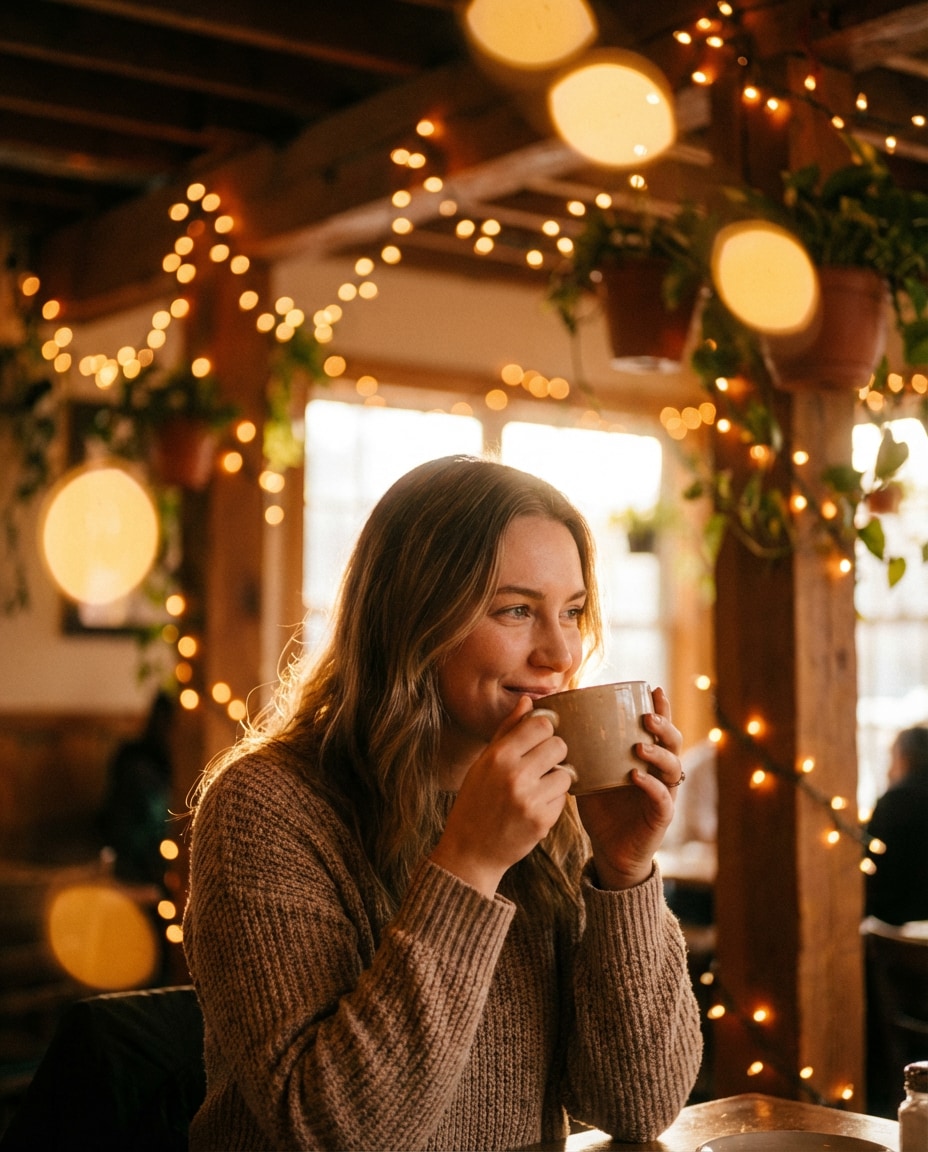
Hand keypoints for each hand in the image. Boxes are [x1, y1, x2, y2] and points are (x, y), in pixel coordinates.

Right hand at [430, 696, 573, 897]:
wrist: (470, 851)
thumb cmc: (475, 801)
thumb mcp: (483, 763)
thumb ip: (507, 730)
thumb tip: (528, 700)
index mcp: (498, 756)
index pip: (541, 725)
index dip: (544, 730)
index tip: (538, 739)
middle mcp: (514, 775)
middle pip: (559, 745)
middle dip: (552, 754)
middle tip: (538, 766)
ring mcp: (530, 800)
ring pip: (566, 773)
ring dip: (555, 779)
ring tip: (535, 788)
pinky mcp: (543, 821)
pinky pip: (563, 799)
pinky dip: (553, 801)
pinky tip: (533, 807)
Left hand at [575, 687, 682, 889]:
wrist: (609, 850)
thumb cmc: (600, 808)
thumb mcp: (590, 773)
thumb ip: (581, 751)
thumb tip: (551, 723)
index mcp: (646, 758)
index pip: (658, 728)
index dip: (660, 708)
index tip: (653, 689)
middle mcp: (660, 772)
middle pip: (673, 742)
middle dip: (664, 726)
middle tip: (647, 716)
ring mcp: (664, 793)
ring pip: (673, 767)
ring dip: (658, 754)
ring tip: (640, 746)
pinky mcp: (662, 815)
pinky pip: (663, 798)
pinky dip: (651, 785)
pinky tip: (636, 777)